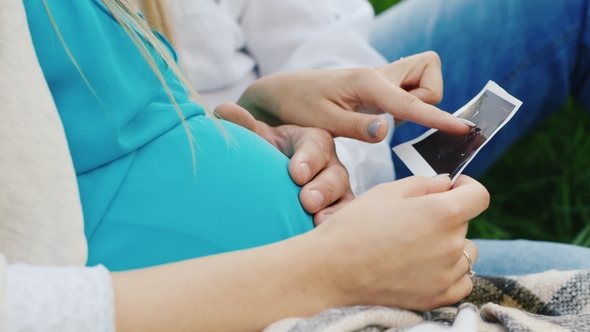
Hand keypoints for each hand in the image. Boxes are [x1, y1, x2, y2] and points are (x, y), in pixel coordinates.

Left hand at [215, 103, 353, 224]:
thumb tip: (225, 110)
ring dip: (333, 210)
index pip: (316, 145)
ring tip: (318, 221)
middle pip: (335, 174)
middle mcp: (329, 164)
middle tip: (307, 201)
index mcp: (312, 140)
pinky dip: (335, 223)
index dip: (308, 159)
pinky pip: (342, 217)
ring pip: (344, 198)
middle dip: (323, 188)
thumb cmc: (265, 152)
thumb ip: (244, 125)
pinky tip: (319, 232)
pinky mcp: (336, 210)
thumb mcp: (256, 137)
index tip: (295, 174)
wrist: (267, 176)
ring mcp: (336, 189)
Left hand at [237, 51, 470, 142]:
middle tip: (397, 118)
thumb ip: (357, 127)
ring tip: (384, 118)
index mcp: (367, 83)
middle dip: (427, 98)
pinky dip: (407, 103)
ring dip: (417, 101)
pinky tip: (381, 117)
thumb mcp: (322, 122)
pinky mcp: (379, 87)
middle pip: (429, 74)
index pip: (411, 102)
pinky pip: (409, 89)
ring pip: (423, 79)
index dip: (438, 118)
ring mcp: (380, 79)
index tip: (463, 129)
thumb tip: (388, 130)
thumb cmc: (300, 106)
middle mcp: (379, 75)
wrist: (283, 93)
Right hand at [315, 175, 488, 310]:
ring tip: (413, 246)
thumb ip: (423, 184)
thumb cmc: (353, 227)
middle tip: (412, 221)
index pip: (479, 196)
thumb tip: (446, 184)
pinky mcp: (437, 297)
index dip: (467, 187)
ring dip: (448, 246)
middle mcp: (450, 245)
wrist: (329, 270)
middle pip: (465, 224)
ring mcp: (446, 275)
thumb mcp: (385, 192)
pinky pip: (461, 281)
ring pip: (464, 253)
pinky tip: (422, 267)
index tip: (453, 189)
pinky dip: (449, 273)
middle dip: (447, 217)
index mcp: (441, 213)